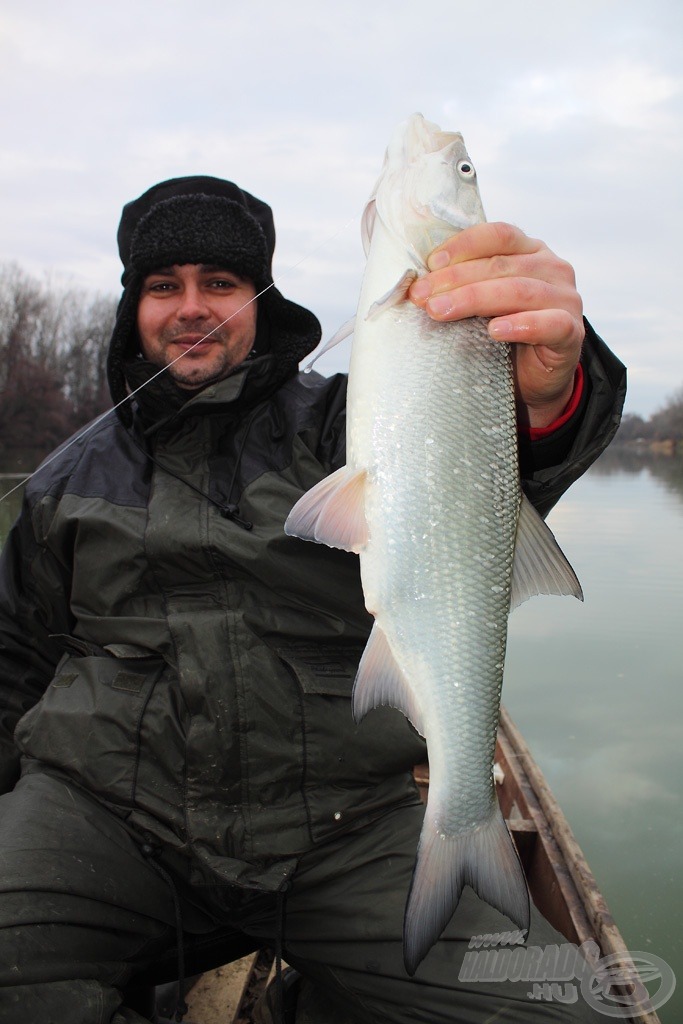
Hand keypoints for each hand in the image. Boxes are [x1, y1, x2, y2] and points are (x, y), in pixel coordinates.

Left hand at [408, 222, 584, 428]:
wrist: (532, 382)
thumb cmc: (501, 337)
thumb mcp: (480, 304)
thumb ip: (462, 285)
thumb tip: (416, 284)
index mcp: (530, 251)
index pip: (498, 235)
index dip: (463, 246)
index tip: (430, 264)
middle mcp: (552, 268)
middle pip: (501, 265)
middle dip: (456, 279)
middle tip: (422, 296)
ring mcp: (566, 299)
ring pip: (520, 291)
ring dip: (475, 299)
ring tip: (442, 312)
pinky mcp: (572, 333)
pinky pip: (550, 324)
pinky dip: (522, 325)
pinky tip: (495, 331)